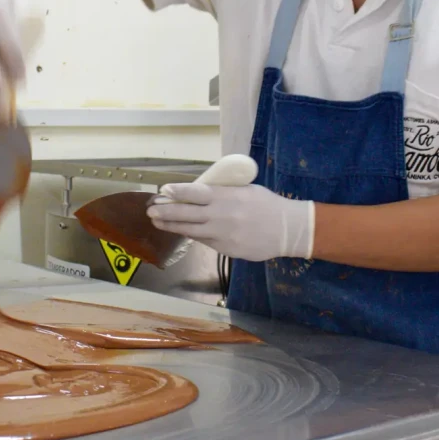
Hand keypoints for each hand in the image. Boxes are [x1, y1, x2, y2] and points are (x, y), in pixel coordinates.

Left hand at [147, 183, 314, 261]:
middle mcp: (221, 215)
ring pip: (190, 230)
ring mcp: (223, 234)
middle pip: (186, 213)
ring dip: (172, 225)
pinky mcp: (226, 249)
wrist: (288, 230)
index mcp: (226, 196)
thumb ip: (223, 192)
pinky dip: (191, 234)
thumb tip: (199, 192)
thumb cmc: (267, 205)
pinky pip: (204, 241)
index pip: (195, 192)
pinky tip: (181, 231)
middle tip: (151, 210)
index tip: (163, 191)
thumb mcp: (246, 190)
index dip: (177, 192)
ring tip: (157, 221)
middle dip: (166, 211)